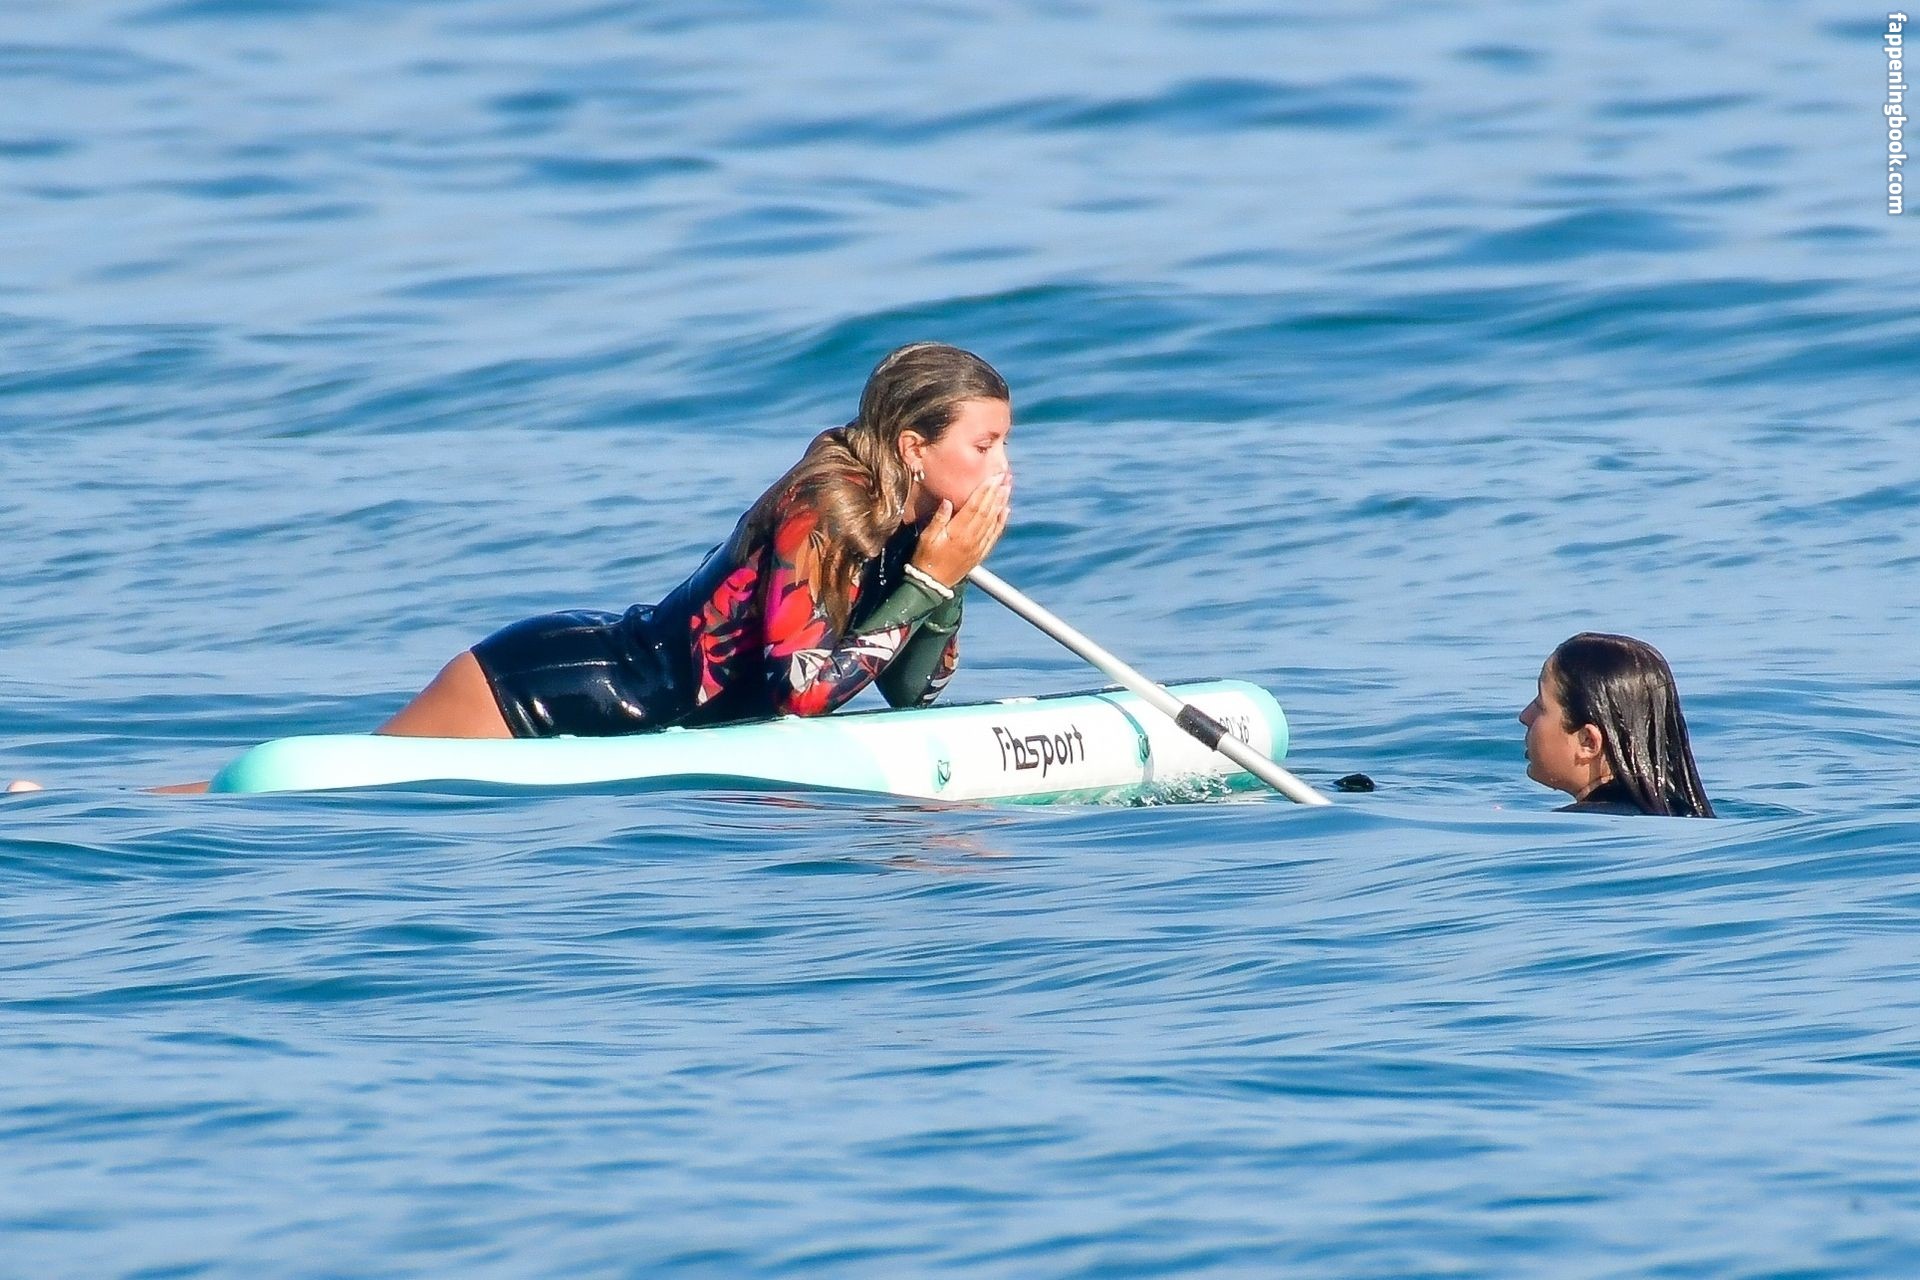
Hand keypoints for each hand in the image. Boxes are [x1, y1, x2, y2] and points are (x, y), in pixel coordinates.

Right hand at [910, 472, 1011, 586]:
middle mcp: (972, 538)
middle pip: (987, 511)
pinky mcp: (980, 554)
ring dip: (1001, 503)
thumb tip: (948, 501)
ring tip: (1007, 488)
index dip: (985, 491)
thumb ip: (938, 519)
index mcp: (958, 532)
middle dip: (996, 493)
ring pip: (993, 521)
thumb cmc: (925, 558)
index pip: (975, 506)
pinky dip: (1001, 522)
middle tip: (1005, 477)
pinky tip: (1005, 511)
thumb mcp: (927, 537)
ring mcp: (978, 547)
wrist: (932, 584)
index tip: (993, 477)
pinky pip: (994, 536)